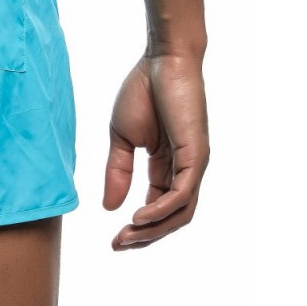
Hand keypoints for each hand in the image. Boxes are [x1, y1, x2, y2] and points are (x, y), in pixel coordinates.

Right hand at [103, 53, 209, 249]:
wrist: (161, 60)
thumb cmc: (143, 91)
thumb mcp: (121, 138)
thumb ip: (118, 171)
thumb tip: (109, 207)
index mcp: (166, 166)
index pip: (157, 208)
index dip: (137, 228)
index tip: (113, 240)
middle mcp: (184, 170)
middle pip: (171, 218)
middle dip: (145, 237)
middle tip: (118, 245)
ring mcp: (193, 164)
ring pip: (180, 213)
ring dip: (154, 230)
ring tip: (128, 236)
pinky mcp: (197, 155)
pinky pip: (182, 193)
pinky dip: (162, 209)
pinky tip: (139, 216)